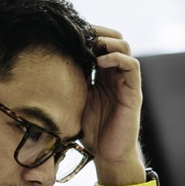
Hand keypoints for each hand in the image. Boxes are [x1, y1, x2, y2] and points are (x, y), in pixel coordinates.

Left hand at [79, 25, 143, 168]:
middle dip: (99, 33)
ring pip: (125, 48)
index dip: (90, 35)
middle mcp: (116, 75)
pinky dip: (117, 59)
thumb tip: (50, 66)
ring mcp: (127, 82)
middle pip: (115, 40)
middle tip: (83, 33)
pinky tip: (101, 62)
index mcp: (104, 75)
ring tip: (93, 45)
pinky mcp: (134, 92)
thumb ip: (72, 83)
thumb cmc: (92, 131)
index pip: (101, 45)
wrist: (109, 154)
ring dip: (108, 42)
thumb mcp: (77, 101)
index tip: (73, 31)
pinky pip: (132, 66)